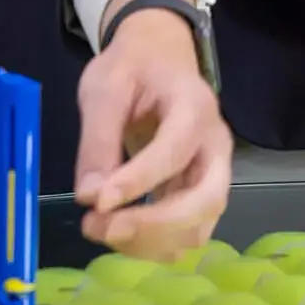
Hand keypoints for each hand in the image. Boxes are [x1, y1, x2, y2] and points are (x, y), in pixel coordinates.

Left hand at [75, 0, 231, 260]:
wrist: (158, 60)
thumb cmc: (132, 68)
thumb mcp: (104, 88)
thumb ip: (97, 140)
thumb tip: (89, 197)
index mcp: (194, 106)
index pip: (174, 151)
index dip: (138, 181)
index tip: (97, 203)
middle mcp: (215, 146)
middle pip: (205, 200)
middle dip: (153, 224)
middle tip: (100, 228)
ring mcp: (214, 174)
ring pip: (199, 225)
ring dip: (149, 240)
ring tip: (97, 229)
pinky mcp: (201, 195)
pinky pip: (188, 232)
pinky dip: (154, 244)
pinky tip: (118, 234)